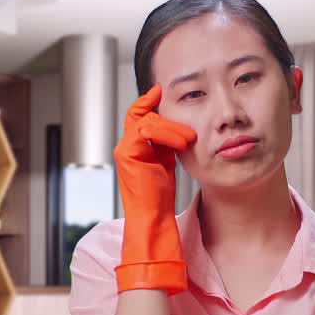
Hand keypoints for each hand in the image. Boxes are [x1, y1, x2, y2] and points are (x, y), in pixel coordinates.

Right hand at [112, 85, 196, 293]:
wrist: (152, 221)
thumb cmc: (162, 200)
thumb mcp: (167, 165)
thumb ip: (169, 147)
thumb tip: (185, 132)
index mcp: (136, 149)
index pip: (141, 116)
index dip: (151, 102)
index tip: (164, 92)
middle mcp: (127, 147)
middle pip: (140, 113)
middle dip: (161, 109)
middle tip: (178, 108)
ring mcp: (125, 150)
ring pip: (146, 121)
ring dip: (171, 126)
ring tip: (189, 139)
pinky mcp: (127, 155)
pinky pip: (146, 131)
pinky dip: (166, 133)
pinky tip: (183, 142)